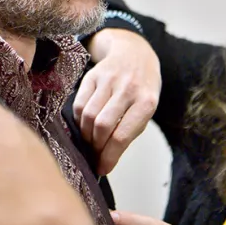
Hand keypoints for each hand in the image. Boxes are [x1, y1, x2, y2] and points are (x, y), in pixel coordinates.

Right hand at [74, 28, 160, 174]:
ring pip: (88, 116)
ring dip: (85, 135)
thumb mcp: (145, 110)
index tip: (102, 169)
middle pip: (102, 126)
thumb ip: (128, 132)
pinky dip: (79, 120)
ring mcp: (109, 80)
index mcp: (146, 102)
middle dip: (95, 147)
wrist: (135, 54)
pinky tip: (85, 125)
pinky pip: (79, 104)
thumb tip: (106, 161)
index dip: (108, 157)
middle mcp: (127, 89)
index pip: (122, 136)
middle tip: (95, 155)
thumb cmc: (142, 89)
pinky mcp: (92, 75)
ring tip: (90, 141)